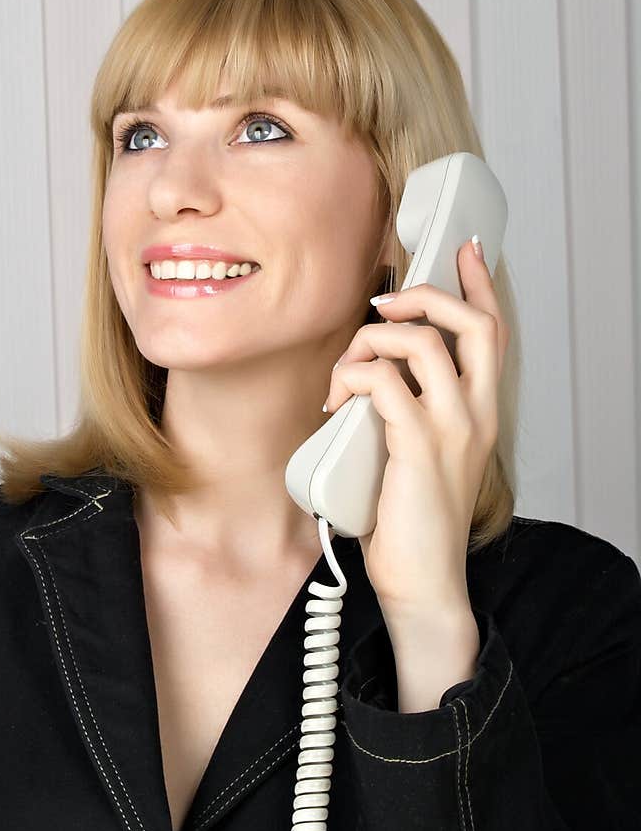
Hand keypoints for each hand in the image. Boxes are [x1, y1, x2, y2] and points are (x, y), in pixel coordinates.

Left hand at [324, 236, 509, 618]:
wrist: (423, 582)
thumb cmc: (413, 520)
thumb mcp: (419, 452)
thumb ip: (408, 408)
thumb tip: (371, 369)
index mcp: (481, 412)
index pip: (493, 332)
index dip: (480, 284)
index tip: (465, 248)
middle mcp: (476, 413)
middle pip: (471, 322)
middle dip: (424, 295)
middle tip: (385, 303)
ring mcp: (452, 428)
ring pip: (423, 342)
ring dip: (372, 339)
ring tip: (346, 370)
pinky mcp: (419, 445)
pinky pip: (383, 381)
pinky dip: (352, 376)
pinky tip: (336, 400)